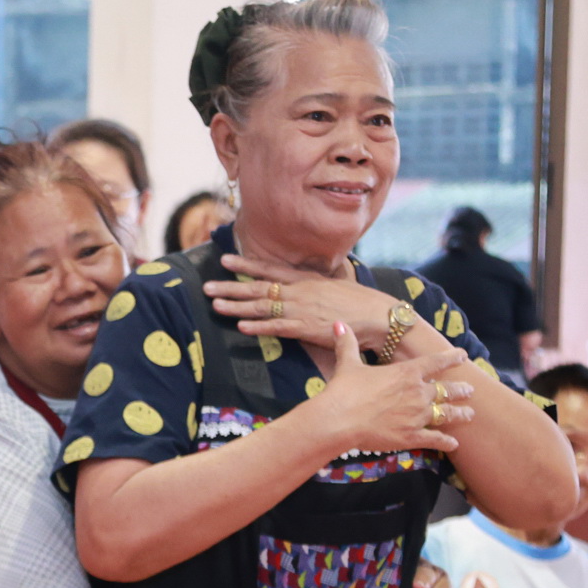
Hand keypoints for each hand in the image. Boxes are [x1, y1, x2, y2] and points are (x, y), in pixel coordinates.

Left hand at [206, 253, 398, 346]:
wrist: (382, 318)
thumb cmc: (362, 304)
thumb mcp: (337, 286)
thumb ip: (318, 285)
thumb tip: (308, 282)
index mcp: (308, 280)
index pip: (271, 270)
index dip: (247, 265)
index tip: (226, 259)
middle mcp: (301, 291)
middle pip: (259, 287)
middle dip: (231, 286)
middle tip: (206, 286)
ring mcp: (302, 309)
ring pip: (262, 306)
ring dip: (237, 306)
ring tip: (215, 304)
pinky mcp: (306, 328)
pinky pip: (277, 327)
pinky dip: (258, 327)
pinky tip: (241, 326)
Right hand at [315, 322, 472, 459]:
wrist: (338, 421)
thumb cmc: (344, 391)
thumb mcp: (347, 364)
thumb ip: (347, 345)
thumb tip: (338, 323)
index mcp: (407, 373)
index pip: (436, 362)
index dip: (451, 358)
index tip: (463, 356)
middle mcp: (419, 393)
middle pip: (447, 390)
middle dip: (460, 390)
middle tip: (469, 390)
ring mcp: (418, 416)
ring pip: (447, 414)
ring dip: (460, 413)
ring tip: (469, 414)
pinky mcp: (412, 437)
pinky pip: (435, 439)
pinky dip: (446, 442)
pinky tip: (454, 444)